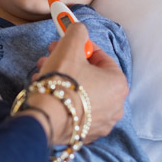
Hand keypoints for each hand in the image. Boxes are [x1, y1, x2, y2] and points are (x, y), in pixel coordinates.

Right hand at [29, 23, 127, 144]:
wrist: (46, 118)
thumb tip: (79, 28)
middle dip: (68, 63)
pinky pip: (76, 109)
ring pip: (82, 92)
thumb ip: (77, 31)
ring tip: (43, 74)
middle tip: (51, 56)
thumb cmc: (62, 81)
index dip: (81, 47)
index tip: (66, 44)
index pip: (101, 57)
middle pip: (90, 75)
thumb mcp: (70, 46)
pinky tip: (47, 92)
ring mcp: (102, 122)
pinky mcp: (85, 133)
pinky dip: (64, 99)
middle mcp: (116, 105)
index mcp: (118, 84)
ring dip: (63, 79)